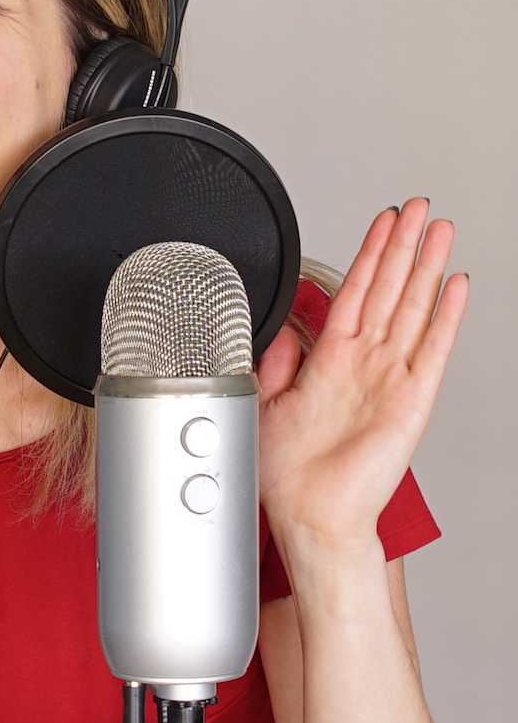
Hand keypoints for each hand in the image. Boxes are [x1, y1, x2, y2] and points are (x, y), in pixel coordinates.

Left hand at [256, 199, 467, 549]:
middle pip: (388, 289)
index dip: (368, 254)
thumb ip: (277, 362)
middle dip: (403, 245)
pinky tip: (454, 285)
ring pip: (412, 308)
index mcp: (329, 361)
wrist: (310, 516)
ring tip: (439, 228)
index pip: (354, 292)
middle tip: (418, 206)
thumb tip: (281, 328)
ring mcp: (390, 379)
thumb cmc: (289, 474)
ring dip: (425, 267)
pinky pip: (431, 350)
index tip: (382, 222)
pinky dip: (444, 316)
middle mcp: (363, 364)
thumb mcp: (266, 403)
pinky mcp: (410, 402)